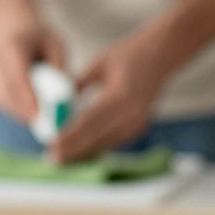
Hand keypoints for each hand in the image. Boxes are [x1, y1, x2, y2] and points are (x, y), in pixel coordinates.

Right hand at [0, 17, 65, 123]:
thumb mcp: (56, 45)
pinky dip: (13, 106)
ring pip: (0, 99)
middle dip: (24, 111)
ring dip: (19, 111)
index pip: (16, 76)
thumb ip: (58, 69)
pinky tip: (28, 108)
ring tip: (41, 117)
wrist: (10, 24)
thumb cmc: (38, 37)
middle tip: (45, 126)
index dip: (26, 97)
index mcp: (11, 44)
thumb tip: (62, 98)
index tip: (38, 116)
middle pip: (5, 92)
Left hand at [51, 28, 175, 162]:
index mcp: (121, 95)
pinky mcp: (140, 127)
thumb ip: (79, 83)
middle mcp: (132, 113)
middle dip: (74, 150)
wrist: (162, 56)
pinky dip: (97, 146)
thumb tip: (58, 102)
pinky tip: (80, 152)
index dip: (71, 134)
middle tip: (52, 159)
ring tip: (62, 158)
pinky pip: (115, 141)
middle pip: (98, 136)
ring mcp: (139, 122)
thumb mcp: (99, 63)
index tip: (52, 144)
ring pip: (107, 143)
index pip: (90, 120)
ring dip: (84, 152)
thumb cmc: (129, 55)